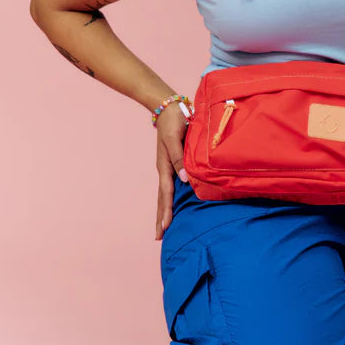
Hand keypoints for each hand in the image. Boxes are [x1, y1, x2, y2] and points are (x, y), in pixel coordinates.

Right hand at [155, 105, 189, 239]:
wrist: (168, 107)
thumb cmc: (174, 120)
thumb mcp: (176, 138)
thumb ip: (180, 158)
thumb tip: (186, 180)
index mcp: (165, 166)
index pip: (166, 193)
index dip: (166, 210)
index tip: (165, 226)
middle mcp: (165, 169)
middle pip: (161, 198)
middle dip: (160, 217)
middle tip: (158, 237)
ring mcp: (167, 167)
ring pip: (164, 193)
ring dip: (163, 210)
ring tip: (162, 227)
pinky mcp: (172, 163)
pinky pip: (170, 185)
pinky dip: (169, 198)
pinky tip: (171, 206)